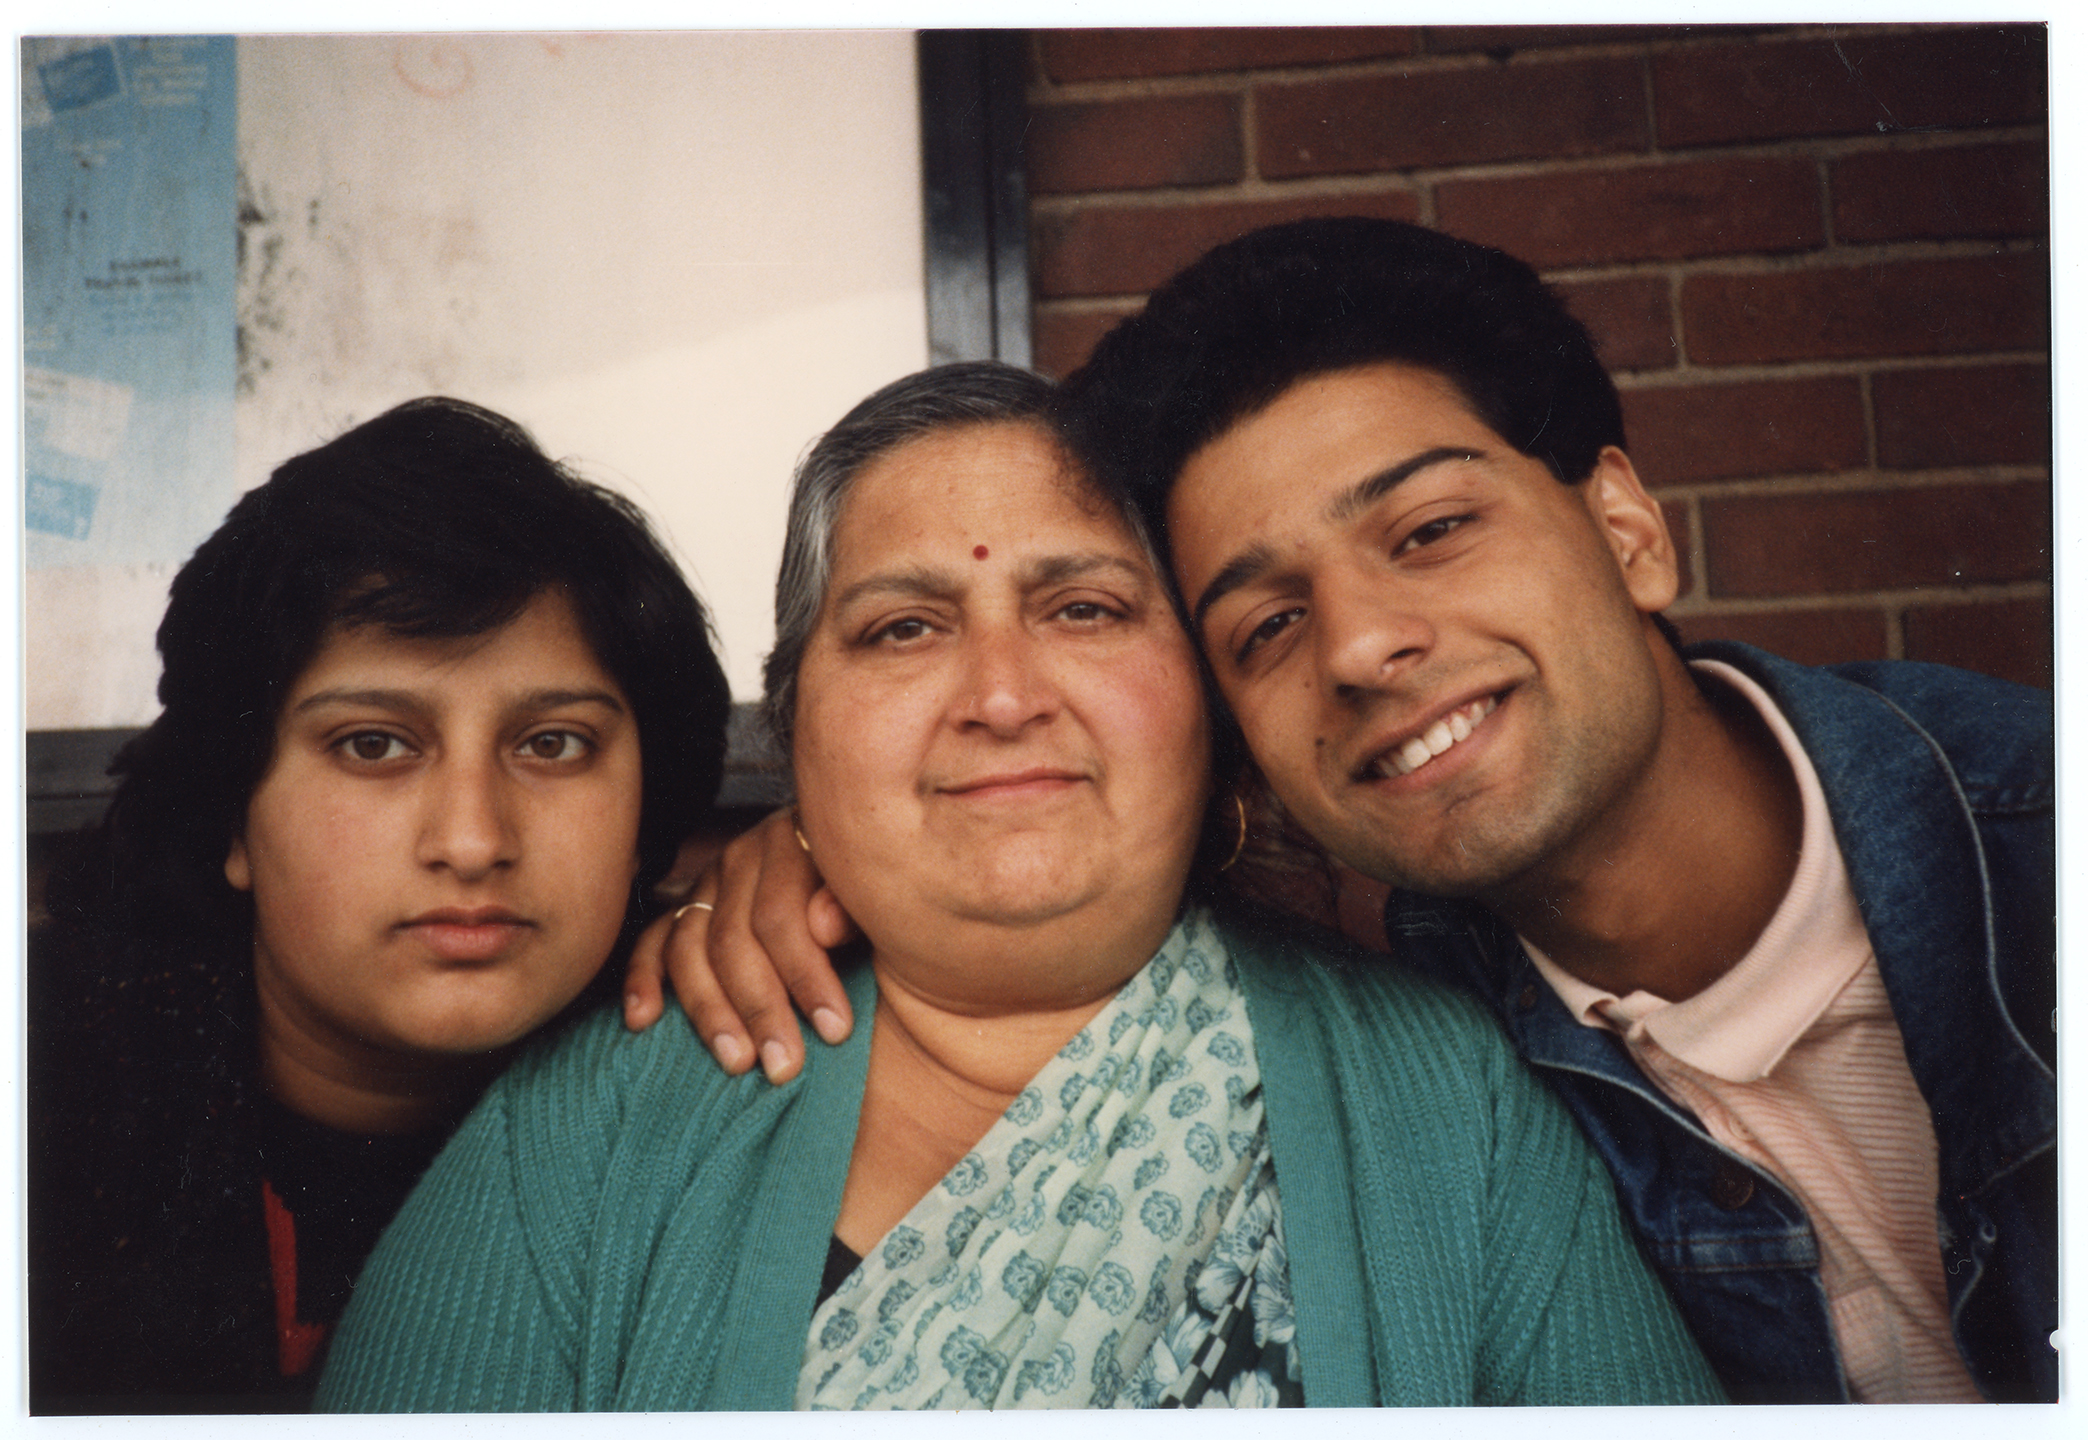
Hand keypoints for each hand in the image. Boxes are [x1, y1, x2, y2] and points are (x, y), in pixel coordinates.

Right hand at [623, 808, 855, 1082]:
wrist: (858, 864)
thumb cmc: (874, 888)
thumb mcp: (878, 889)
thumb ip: (854, 903)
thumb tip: (824, 926)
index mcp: (792, 840)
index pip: (781, 915)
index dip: (806, 976)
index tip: (834, 1030)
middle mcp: (742, 856)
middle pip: (732, 938)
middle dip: (759, 1008)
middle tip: (784, 1065)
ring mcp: (708, 881)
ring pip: (690, 947)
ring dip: (709, 1011)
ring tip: (736, 1061)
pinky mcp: (684, 907)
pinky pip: (653, 941)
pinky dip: (642, 978)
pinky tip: (642, 1021)